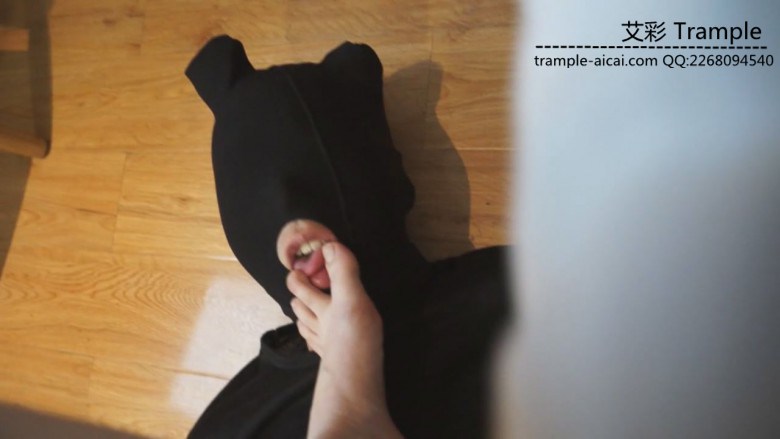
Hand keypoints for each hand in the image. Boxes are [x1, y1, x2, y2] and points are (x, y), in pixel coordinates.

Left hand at [286, 242, 401, 438]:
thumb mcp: (352, 300)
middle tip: (298, 283)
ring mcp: (326, 346)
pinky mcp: (335, 363)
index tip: (296, 266)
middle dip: (298, 296)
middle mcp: (319, 327)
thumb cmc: (353, 341)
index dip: (297, 278)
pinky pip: (320, 349)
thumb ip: (344, 273)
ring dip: (304, 318)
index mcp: (322, 309)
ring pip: (308, 328)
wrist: (354, 386)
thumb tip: (330, 244)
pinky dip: (315, 341)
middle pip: (302, 309)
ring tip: (303, 309)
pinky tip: (318, 342)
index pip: (303, 289)